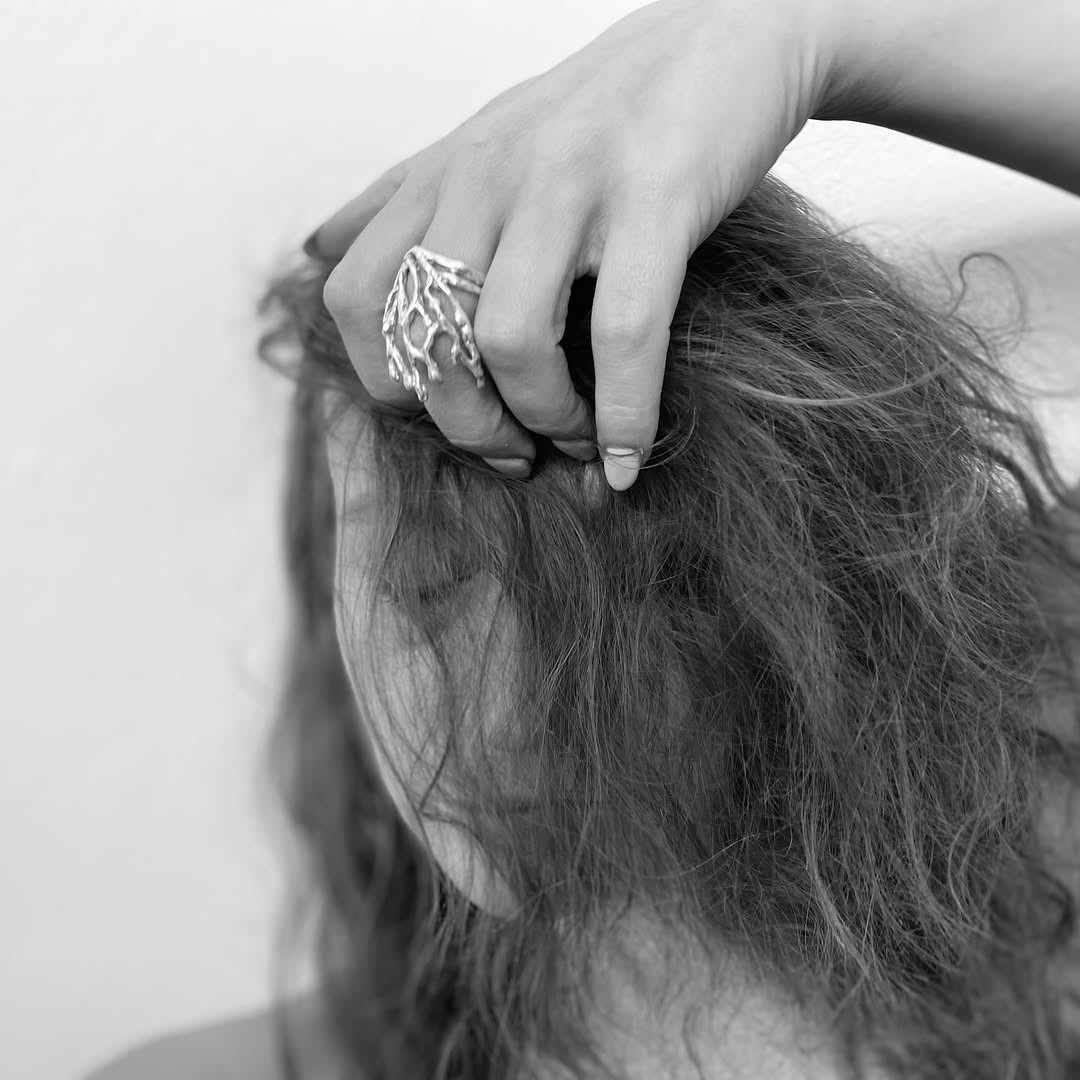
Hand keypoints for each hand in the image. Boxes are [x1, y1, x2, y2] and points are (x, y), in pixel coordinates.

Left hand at [308, 0, 840, 489]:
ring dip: (542, 419)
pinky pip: (622, 332)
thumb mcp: (480, 145)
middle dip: (467, 424)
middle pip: (426, 333)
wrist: (722, 32)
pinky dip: (624, 416)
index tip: (449, 417)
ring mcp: (568, 184)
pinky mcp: (655, 196)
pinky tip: (628, 457)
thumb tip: (316, 249)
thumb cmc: (602, 114)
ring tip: (575, 442)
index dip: (389, 383)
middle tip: (515, 453)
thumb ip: (397, 201)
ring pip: (510, 340)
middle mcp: (487, 177)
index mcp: (442, 177)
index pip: (354, 298)